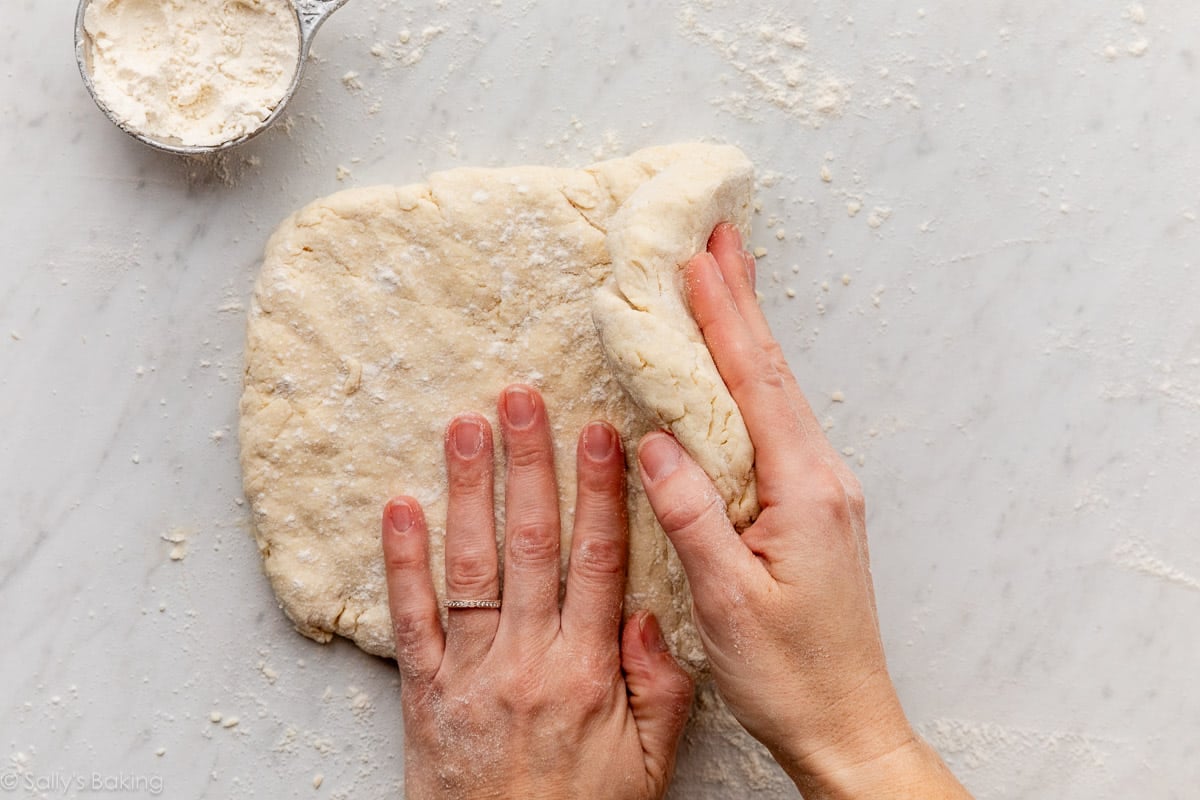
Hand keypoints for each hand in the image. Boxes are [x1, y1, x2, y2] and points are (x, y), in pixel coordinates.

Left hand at [383, 386, 693, 799]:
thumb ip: (661, 688)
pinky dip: (401, 559)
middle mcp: (528, 659)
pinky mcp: (423, 691)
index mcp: (588, 671)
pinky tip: (398, 506)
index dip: (599, 492)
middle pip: (531, 545)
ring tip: (464, 426)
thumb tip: (648, 613)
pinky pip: (410, 617)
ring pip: (470, 566)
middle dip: (529, 465)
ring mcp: (470, 671)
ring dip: (468, 490)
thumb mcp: (650, 767)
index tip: (599, 433)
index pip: (596, 561)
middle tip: (523, 398)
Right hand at [636, 226, 969, 798]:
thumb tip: (655, 440)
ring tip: (726, 284)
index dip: (725, 318)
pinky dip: (752, 382)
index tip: (700, 260)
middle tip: (720, 239)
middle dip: (743, 302)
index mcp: (803, 490)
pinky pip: (777, 426)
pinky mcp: (813, 508)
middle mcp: (822, 478)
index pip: (756, 385)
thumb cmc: (790, 674)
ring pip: (777, 395)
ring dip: (748, 335)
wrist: (847, 722)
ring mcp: (822, 491)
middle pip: (773, 373)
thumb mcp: (728, 600)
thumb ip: (692, 514)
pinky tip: (738, 371)